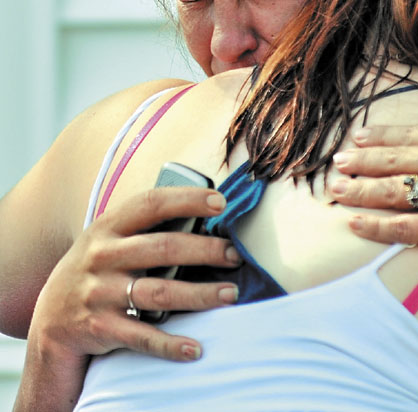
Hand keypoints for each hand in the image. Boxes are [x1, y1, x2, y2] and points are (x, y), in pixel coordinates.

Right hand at [28, 185, 241, 365]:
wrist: (50, 317)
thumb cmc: (99, 268)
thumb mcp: (111, 239)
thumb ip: (148, 226)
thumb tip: (206, 218)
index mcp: (109, 226)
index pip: (151, 204)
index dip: (187, 199)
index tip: (220, 201)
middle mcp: (102, 256)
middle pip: (163, 248)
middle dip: (205, 251)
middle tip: (235, 256)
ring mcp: (100, 293)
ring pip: (159, 293)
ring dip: (200, 294)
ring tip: (230, 294)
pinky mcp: (101, 328)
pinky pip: (142, 337)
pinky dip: (170, 344)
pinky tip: (195, 348)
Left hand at [330, 87, 417, 275]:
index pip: (412, 134)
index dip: (381, 136)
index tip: (358, 138)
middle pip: (395, 160)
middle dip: (360, 162)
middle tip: (337, 163)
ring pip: (393, 191)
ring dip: (359, 190)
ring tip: (335, 191)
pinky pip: (405, 228)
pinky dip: (376, 226)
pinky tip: (355, 224)